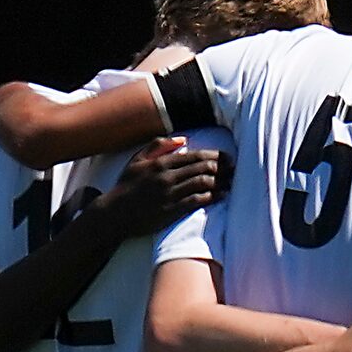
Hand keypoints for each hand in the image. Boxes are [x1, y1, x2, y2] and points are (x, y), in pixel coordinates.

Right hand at [104, 137, 225, 235]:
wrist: (116, 212)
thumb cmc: (127, 185)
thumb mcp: (137, 160)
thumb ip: (158, 146)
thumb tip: (183, 139)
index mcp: (160, 162)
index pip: (194, 156)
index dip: (214, 156)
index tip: (227, 157)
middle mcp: (167, 176)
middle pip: (202, 168)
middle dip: (222, 167)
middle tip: (235, 168)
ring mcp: (170, 193)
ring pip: (203, 183)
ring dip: (221, 181)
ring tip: (232, 181)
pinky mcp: (173, 210)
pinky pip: (198, 200)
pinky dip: (213, 196)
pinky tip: (223, 195)